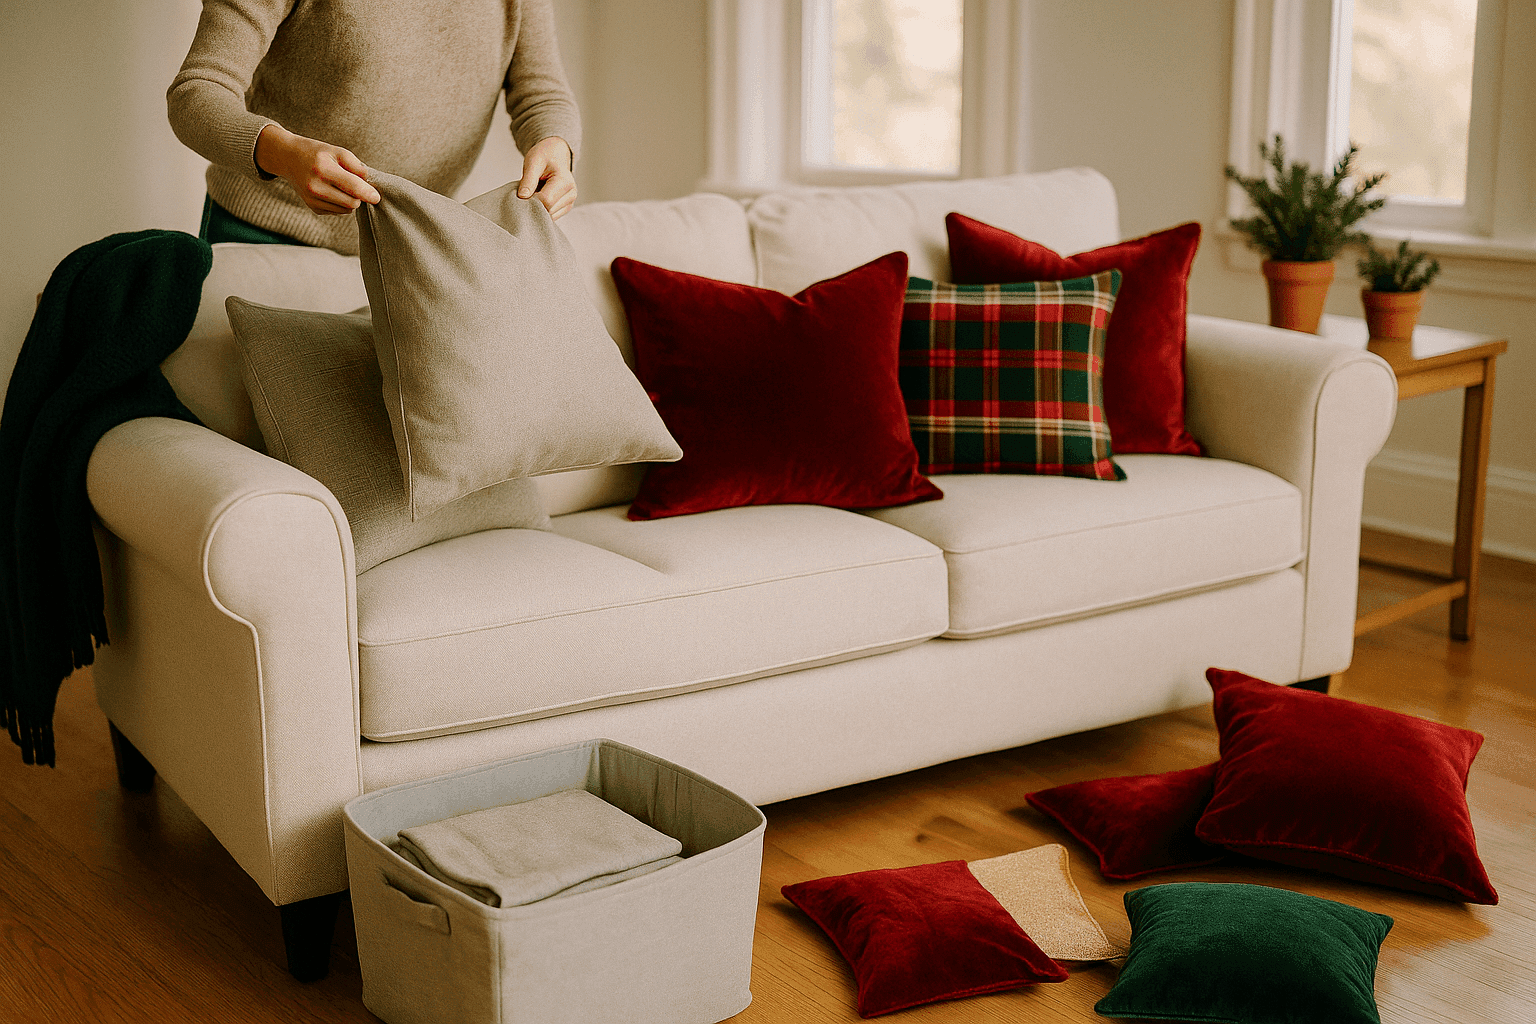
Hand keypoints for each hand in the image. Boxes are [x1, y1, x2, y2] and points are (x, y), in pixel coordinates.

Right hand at [254, 124, 381, 214]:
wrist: (289, 159)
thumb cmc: (317, 153)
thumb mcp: (338, 151)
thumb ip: (357, 166)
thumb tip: (371, 184)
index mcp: (323, 170)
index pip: (353, 187)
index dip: (368, 193)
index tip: (377, 197)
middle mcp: (315, 187)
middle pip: (352, 203)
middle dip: (360, 196)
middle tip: (357, 184)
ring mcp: (312, 200)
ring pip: (346, 210)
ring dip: (351, 200)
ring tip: (341, 185)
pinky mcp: (313, 208)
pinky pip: (338, 212)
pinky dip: (341, 204)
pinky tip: (333, 191)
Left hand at [517, 136, 576, 219]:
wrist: (555, 154)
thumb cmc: (545, 155)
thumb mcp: (533, 161)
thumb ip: (528, 179)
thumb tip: (523, 197)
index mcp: (565, 182)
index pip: (546, 201)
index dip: (530, 200)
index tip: (522, 193)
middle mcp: (571, 194)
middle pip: (548, 210)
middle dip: (534, 205)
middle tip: (527, 191)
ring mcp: (570, 202)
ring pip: (550, 216)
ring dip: (538, 208)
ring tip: (535, 192)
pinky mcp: (566, 208)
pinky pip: (551, 216)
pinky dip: (542, 210)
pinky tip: (539, 198)